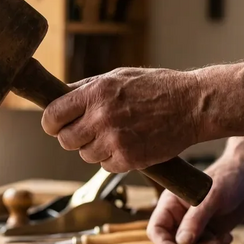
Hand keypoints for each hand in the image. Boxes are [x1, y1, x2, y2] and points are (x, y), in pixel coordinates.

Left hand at [41, 67, 200, 172]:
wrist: (192, 105)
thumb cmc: (156, 87)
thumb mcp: (117, 76)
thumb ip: (86, 88)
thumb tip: (57, 95)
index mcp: (95, 93)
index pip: (52, 116)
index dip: (51, 123)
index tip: (56, 125)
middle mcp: (101, 117)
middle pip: (65, 140)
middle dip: (73, 137)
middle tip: (88, 131)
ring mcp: (114, 140)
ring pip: (85, 155)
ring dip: (95, 149)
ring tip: (116, 134)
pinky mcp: (129, 159)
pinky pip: (106, 166)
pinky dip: (113, 160)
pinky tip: (129, 144)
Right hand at [146, 156, 243, 243]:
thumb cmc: (226, 180)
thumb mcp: (211, 198)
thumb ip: (195, 220)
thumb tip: (182, 243)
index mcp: (170, 204)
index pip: (156, 229)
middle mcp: (177, 217)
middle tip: (214, 243)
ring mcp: (191, 228)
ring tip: (225, 238)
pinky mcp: (204, 234)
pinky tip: (227, 237)